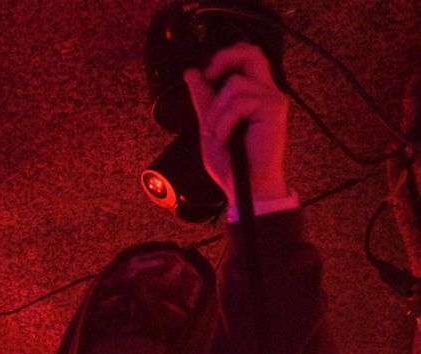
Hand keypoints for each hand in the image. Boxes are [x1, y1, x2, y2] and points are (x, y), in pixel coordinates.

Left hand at [185, 42, 289, 209]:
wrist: (246, 189)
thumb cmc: (232, 165)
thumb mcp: (210, 126)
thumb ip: (204, 99)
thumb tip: (191, 72)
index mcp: (255, 94)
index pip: (247, 57)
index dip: (226, 56)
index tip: (207, 72)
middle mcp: (267, 92)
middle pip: (251, 52)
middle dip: (225, 58)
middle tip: (209, 74)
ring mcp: (273, 99)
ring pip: (236, 83)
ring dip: (217, 111)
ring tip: (217, 134)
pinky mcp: (274, 108)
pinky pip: (239, 102)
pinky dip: (224, 121)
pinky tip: (225, 138)